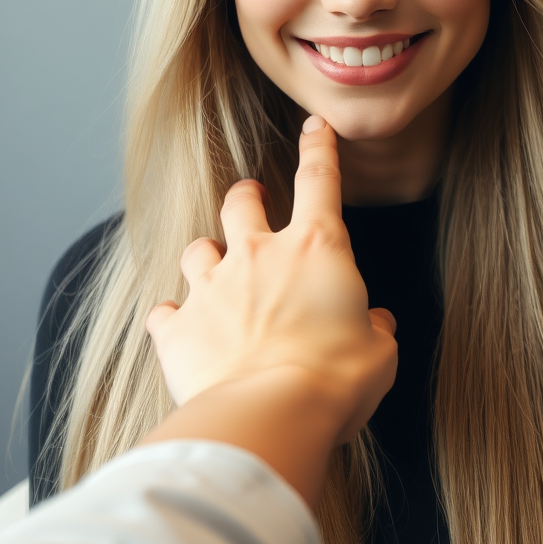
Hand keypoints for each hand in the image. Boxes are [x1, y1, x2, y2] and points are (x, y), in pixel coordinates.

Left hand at [146, 115, 396, 443]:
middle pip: (242, 202)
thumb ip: (374, 330)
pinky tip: (179, 329)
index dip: (319, 147)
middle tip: (251, 202)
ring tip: (213, 270)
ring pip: (198, 249)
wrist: (270, 416)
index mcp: (316, 249)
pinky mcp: (179, 329)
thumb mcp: (378, 353)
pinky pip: (164, 313)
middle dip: (247, 197)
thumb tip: (375, 325)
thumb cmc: (335, 380)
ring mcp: (212, 288)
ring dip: (207, 256)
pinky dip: (173, 319)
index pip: (319, 179)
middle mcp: (259, 255)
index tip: (316, 127)